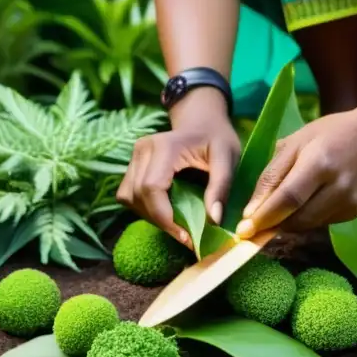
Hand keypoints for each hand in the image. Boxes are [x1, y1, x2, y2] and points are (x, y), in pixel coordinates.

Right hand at [117, 90, 240, 246]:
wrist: (202, 119)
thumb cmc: (217, 137)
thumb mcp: (228, 158)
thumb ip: (221, 188)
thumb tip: (213, 221)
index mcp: (165, 146)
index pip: (152, 189)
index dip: (165, 218)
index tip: (187, 237)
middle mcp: (143, 149)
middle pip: (138, 196)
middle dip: (161, 221)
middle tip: (186, 235)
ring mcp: (134, 156)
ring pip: (129, 197)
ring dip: (151, 216)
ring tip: (177, 223)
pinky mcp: (132, 164)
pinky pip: (129, 194)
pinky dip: (145, 208)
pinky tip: (167, 210)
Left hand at [235, 111, 356, 237]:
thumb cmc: (324, 135)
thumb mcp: (291, 144)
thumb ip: (270, 177)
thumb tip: (252, 213)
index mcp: (320, 162)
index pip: (289, 198)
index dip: (265, 216)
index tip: (244, 229)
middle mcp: (339, 186)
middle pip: (299, 217)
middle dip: (273, 224)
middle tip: (254, 225)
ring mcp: (351, 201)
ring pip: (308, 225)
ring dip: (288, 222)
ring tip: (280, 208)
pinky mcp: (356, 211)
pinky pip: (321, 222)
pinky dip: (306, 218)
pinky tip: (308, 200)